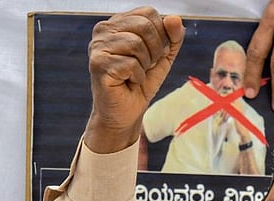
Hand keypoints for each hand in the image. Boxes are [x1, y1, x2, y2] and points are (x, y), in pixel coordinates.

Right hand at [85, 7, 184, 153]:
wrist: (126, 113)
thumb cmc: (140, 84)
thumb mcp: (163, 57)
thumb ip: (172, 36)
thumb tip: (175, 19)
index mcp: (118, 23)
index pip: (148, 13)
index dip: (161, 35)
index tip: (154, 54)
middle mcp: (104, 30)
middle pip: (145, 26)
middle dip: (155, 51)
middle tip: (145, 67)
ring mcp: (98, 46)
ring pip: (137, 44)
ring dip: (144, 65)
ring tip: (135, 75)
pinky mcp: (98, 64)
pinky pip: (130, 64)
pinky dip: (137, 77)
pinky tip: (128, 83)